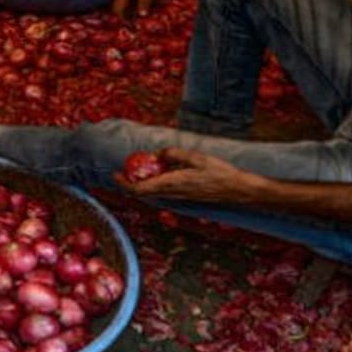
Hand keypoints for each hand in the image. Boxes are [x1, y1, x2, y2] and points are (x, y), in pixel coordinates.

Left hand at [114, 148, 265, 204]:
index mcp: (171, 184)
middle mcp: (172, 194)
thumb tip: (158, 154)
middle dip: (129, 184)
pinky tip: (160, 173)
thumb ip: (174, 154)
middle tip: (123, 171)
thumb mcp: (196, 157)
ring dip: (142, 184)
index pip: (140, 189)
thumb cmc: (219, 172)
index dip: (124, 184)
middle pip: (143, 194)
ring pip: (152, 194)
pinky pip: (163, 193)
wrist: (237, 190)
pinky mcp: (185, 198)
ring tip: (139, 170)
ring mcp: (179, 198)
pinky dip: (154, 185)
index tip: (114, 174)